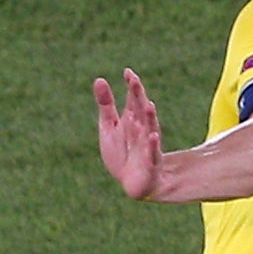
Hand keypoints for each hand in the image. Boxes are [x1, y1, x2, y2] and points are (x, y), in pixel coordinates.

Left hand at [96, 70, 161, 199]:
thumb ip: (106, 104)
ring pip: (150, 129)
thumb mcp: (109, 126)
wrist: (132, 181)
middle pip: (141, 110)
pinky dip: (152, 145)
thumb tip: (99, 79)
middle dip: (138, 97)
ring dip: (150, 118)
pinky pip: (152, 153)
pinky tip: (153, 136)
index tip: (127, 72)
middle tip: (134, 81)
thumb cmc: (121, 151)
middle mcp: (142, 129)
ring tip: (148, 104)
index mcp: (132, 119)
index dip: (131, 86)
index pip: (133, 99)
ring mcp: (147, 145)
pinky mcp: (150, 162)